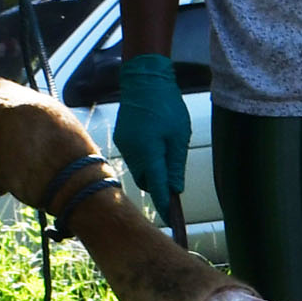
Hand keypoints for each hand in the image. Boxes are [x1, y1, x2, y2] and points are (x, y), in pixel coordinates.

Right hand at [114, 49, 190, 221]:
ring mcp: (125, 145)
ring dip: (153, 168)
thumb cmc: (166, 105)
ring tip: (166, 149)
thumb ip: (175, 164)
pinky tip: (155, 140)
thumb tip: (174, 189)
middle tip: (174, 177)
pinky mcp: (122, 138)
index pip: (158, 187)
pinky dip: (145, 156)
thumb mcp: (179, 136)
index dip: (165, 204)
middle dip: (160, 183)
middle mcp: (133, 153)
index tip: (171, 220)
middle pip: (148, 181)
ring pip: (140, 169)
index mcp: (149, 153)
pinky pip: (135, 156)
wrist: (144, 80)